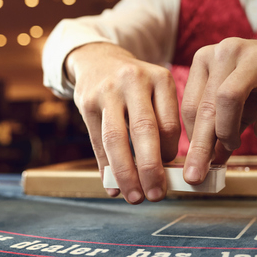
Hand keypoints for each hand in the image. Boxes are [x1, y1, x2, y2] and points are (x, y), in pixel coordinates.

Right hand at [65, 43, 180, 202]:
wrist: (98, 60)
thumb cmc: (136, 86)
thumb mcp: (156, 91)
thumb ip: (163, 124)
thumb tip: (167, 171)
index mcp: (160, 79)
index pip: (169, 124)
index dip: (170, 154)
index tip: (169, 173)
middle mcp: (134, 81)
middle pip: (144, 130)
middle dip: (151, 168)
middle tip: (157, 196)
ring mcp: (108, 91)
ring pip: (116, 139)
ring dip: (126, 173)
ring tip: (134, 197)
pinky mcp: (87, 102)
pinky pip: (97, 142)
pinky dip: (105, 168)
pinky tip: (112, 187)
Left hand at [180, 32, 256, 183]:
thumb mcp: (234, 103)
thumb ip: (219, 129)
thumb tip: (206, 164)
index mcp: (206, 58)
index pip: (191, 105)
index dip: (192, 139)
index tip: (195, 163)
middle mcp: (226, 51)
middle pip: (207, 105)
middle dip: (201, 147)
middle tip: (197, 176)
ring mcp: (255, 57)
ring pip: (229, 99)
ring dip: (228, 131)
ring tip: (234, 144)